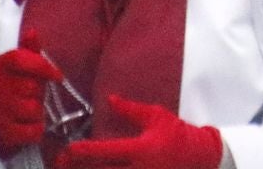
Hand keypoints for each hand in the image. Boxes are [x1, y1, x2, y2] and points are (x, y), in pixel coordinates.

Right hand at [0, 29, 63, 158]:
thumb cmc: (12, 91)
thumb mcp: (20, 69)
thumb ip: (29, 51)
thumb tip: (32, 31)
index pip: (20, 59)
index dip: (43, 66)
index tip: (58, 76)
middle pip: (31, 86)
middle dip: (38, 93)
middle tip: (32, 97)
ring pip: (33, 109)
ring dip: (38, 113)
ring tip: (28, 112)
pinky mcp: (0, 133)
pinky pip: (32, 131)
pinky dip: (36, 131)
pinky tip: (28, 127)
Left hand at [57, 96, 222, 168]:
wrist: (200, 157)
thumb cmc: (177, 134)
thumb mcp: (156, 116)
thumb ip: (130, 110)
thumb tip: (109, 100)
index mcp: (141, 150)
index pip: (107, 152)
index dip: (85, 151)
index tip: (69, 149)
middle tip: (62, 163)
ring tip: (75, 167)